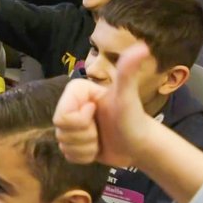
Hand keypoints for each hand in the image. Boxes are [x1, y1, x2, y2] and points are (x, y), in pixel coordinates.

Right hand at [54, 43, 153, 167]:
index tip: (97, 113)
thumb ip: (127, 70)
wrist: (140, 144)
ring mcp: (69, 124)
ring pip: (63, 143)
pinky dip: (83, 156)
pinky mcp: (72, 142)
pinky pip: (67, 154)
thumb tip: (141, 46)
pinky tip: (97, 148)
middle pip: (60, 130)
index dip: (80, 122)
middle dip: (84, 136)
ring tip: (101, 139)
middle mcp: (69, 105)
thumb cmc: (134, 118)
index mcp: (75, 91)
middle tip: (101, 129)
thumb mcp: (127, 96)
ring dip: (85, 148)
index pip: (61, 116)